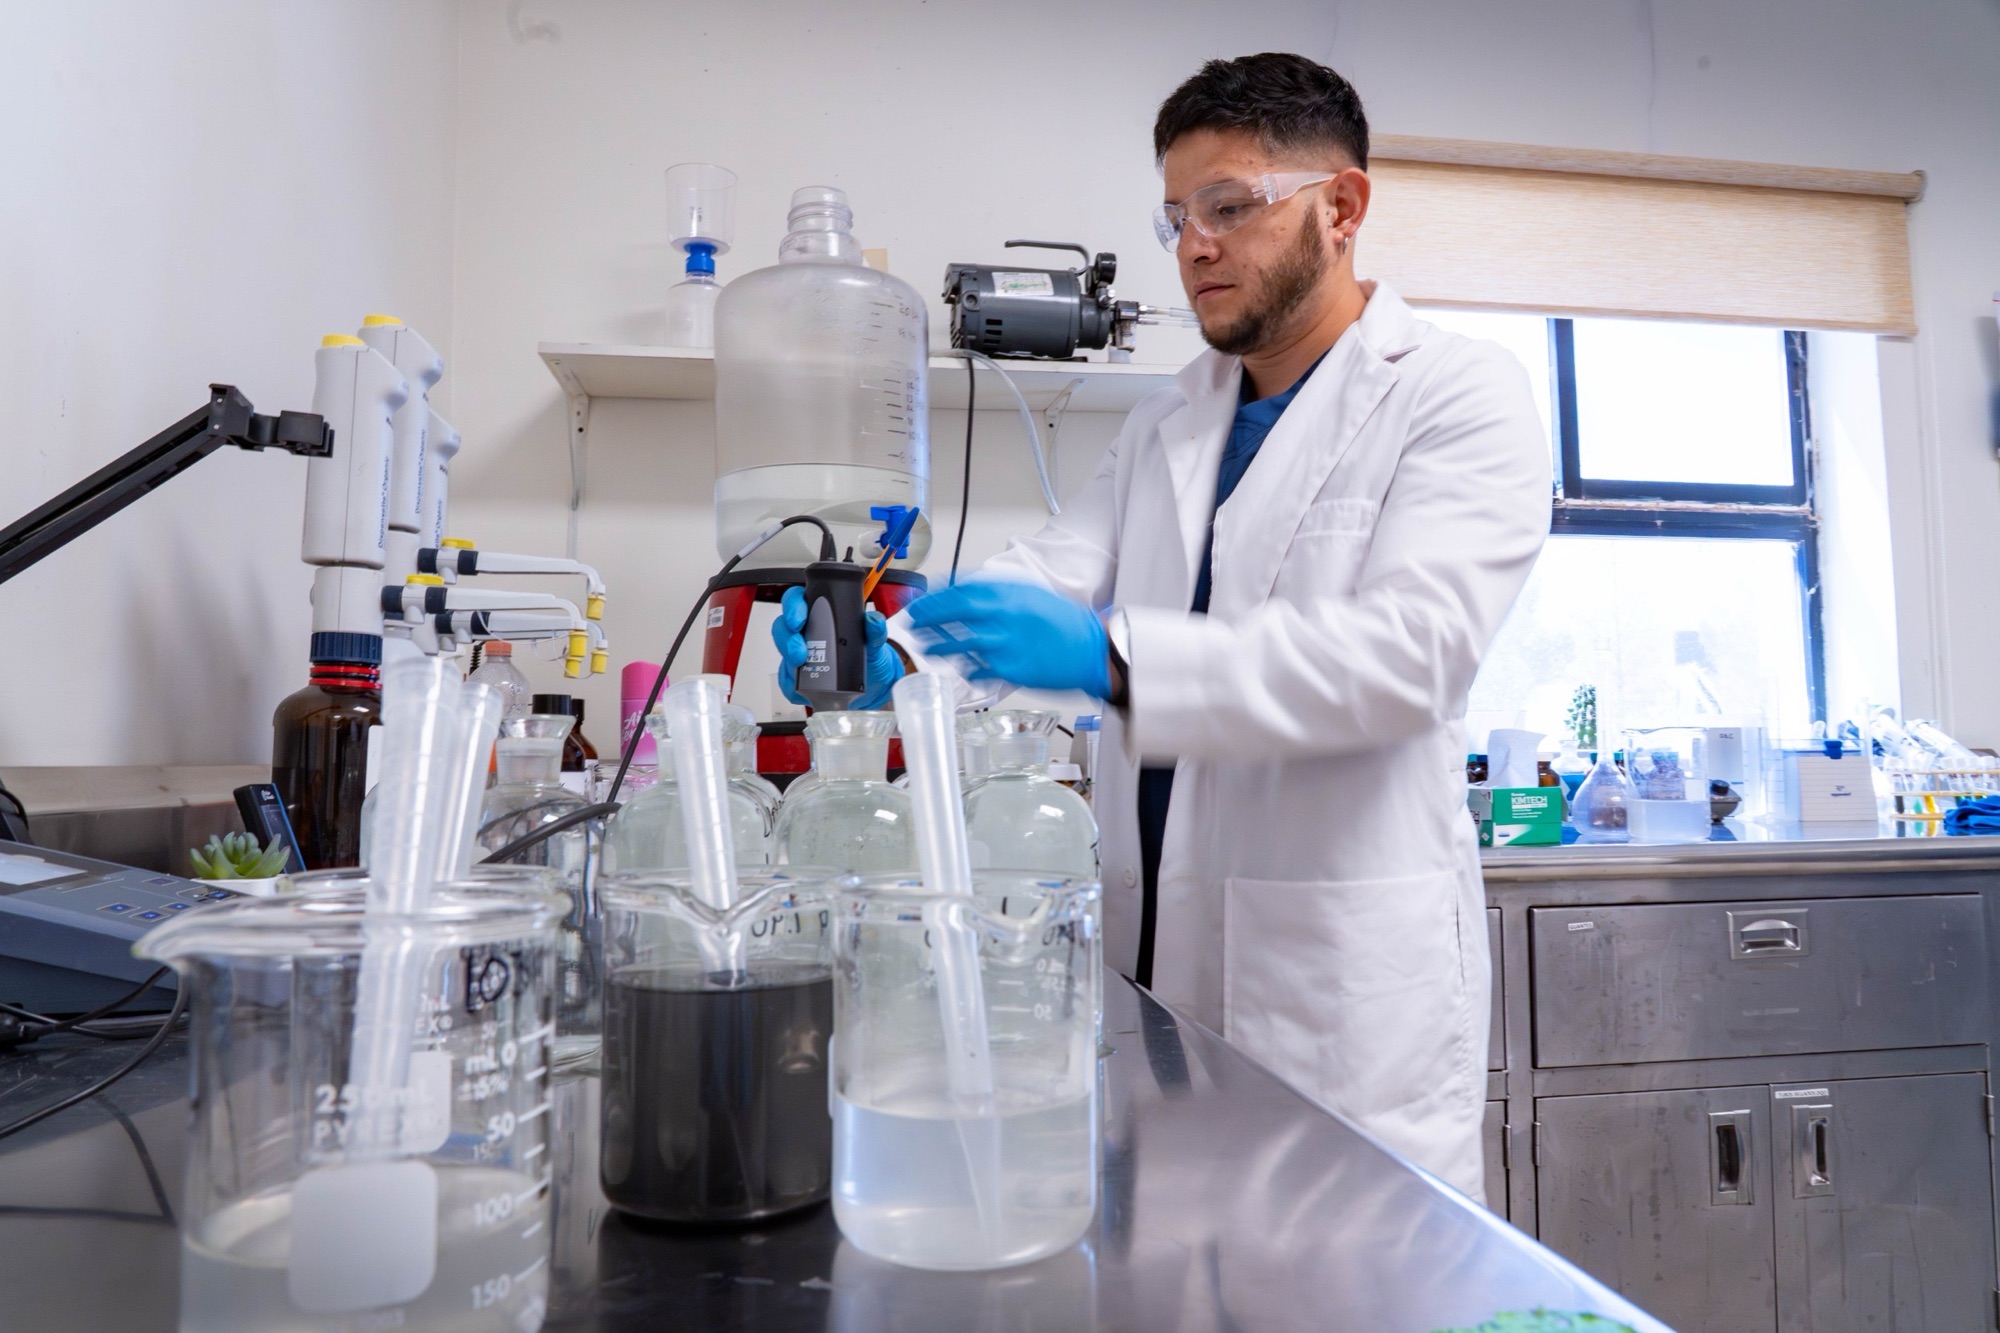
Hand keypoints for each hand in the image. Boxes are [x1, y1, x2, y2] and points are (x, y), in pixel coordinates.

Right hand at [771, 586, 903, 709]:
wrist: (871, 685)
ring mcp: (798, 654)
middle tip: (799, 650)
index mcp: (820, 614)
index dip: (793, 605)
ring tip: (801, 664)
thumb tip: (873, 620)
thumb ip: (875, 630)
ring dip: (788, 658)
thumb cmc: (867, 657)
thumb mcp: (874, 643)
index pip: (798, 600)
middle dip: (787, 637)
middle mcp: (805, 632)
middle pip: (784, 626)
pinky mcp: (796, 677)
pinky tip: (800, 685)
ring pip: (782, 651)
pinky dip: (791, 683)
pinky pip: (786, 679)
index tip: (799, 618)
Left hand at [905, 578, 1110, 696]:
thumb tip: (965, 593)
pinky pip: (981, 668)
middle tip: (912, 619)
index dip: (938, 593)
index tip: (923, 597)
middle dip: (929, 615)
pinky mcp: (1014, 670)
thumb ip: (1000, 593)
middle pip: (958, 611)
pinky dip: (967, 667)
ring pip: (963, 642)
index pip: (964, 587)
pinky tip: (959, 666)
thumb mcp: (1032, 595)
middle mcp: (1008, 616)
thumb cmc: (1064, 622)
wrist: (1093, 649)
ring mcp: (1010, 644)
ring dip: (938, 644)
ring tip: (923, 645)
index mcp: (1013, 594)